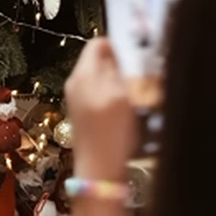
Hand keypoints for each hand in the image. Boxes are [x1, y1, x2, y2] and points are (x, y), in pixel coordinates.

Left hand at [64, 37, 135, 180]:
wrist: (99, 171)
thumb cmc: (112, 132)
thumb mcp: (122, 95)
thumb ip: (120, 69)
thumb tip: (122, 49)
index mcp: (83, 74)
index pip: (98, 43)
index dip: (118, 44)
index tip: (136, 53)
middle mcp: (75, 82)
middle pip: (99, 60)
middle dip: (120, 64)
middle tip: (140, 74)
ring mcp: (77, 98)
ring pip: (101, 77)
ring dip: (119, 81)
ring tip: (135, 93)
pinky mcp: (82, 113)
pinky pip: (100, 92)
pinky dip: (114, 95)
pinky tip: (126, 109)